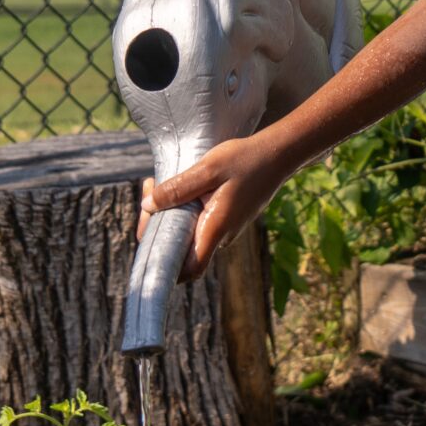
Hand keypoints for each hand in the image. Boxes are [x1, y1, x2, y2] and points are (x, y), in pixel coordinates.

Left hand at [145, 135, 294, 277]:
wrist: (277, 154)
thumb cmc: (245, 160)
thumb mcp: (208, 169)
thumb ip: (178, 189)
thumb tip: (147, 206)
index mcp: (216, 229)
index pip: (189, 270)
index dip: (165, 266)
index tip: (147, 234)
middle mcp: (221, 235)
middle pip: (181, 249)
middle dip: (156, 225)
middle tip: (149, 188)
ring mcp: (225, 229)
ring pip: (187, 233)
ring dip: (167, 214)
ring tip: (157, 182)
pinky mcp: (226, 219)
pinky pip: (197, 223)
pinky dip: (181, 209)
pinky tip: (177, 185)